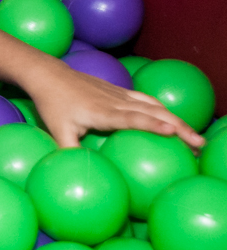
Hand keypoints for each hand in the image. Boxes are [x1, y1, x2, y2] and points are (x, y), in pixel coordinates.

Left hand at [27, 63, 203, 148]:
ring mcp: (120, 95)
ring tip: (194, 137)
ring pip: (154, 105)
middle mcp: (115, 102)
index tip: (173, 132)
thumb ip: (69, 152)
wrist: (50, 75)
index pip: (132, 118)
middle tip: (199, 144)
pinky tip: (173, 121)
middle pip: (153, 112)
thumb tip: (79, 173)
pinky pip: (147, 101)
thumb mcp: (57, 131)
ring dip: (177, 119)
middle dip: (179, 126)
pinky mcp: (120, 92)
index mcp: (102, 112)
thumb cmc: (52, 104)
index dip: (153, 124)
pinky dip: (164, 110)